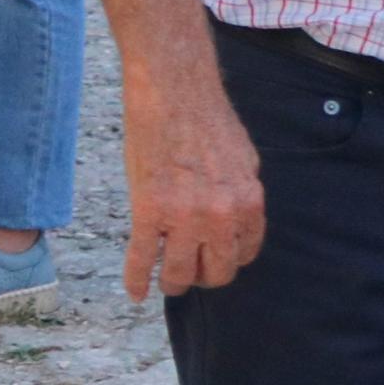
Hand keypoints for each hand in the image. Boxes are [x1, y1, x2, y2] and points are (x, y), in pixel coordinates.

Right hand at [121, 69, 267, 298]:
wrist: (172, 92)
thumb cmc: (205, 117)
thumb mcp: (243, 160)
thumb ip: (240, 193)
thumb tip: (233, 213)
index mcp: (247, 205)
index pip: (245, 253)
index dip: (228, 260)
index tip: (214, 258)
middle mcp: (220, 218)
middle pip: (216, 271)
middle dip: (203, 276)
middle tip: (190, 273)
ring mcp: (183, 217)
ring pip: (179, 270)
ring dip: (173, 281)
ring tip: (166, 283)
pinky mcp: (148, 210)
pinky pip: (142, 255)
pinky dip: (137, 278)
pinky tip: (135, 292)